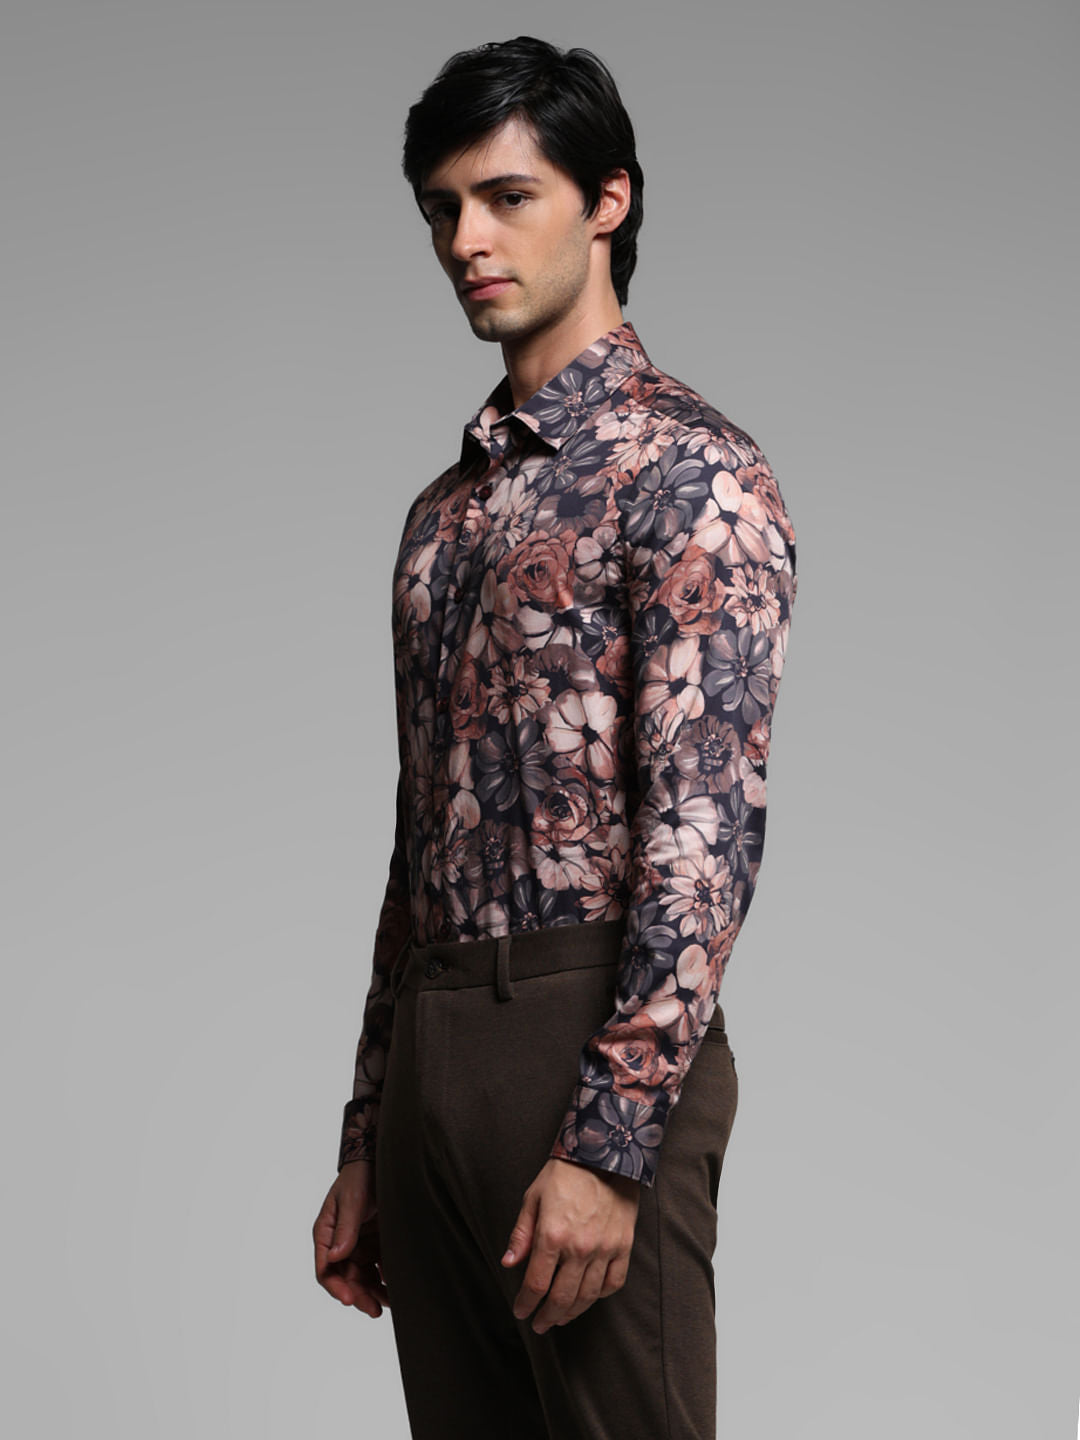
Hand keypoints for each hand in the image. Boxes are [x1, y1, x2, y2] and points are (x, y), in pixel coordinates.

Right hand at [312, 1160, 390, 1316]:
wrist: (380, 1161)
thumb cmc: (360, 1177)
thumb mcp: (351, 1200)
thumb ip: (345, 1228)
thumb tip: (335, 1257)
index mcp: (326, 1234)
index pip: (325, 1269)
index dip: (337, 1287)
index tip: (350, 1300)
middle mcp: (340, 1244)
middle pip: (345, 1279)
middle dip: (359, 1296)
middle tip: (375, 1310)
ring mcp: (358, 1245)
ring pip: (362, 1278)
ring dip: (373, 1292)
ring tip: (389, 1304)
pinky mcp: (375, 1243)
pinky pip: (377, 1268)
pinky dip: (384, 1279)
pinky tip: (395, 1285)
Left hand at [501, 1157, 639, 1332]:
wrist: (605, 1153)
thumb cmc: (565, 1174)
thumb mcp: (533, 1197)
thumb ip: (521, 1234)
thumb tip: (509, 1263)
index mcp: (552, 1236)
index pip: (536, 1284)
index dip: (525, 1303)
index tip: (521, 1311)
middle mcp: (579, 1248)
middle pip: (561, 1298)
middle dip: (547, 1316)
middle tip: (540, 1325)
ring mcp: (604, 1249)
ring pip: (587, 1296)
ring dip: (571, 1312)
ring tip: (561, 1318)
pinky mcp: (623, 1246)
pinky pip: (613, 1282)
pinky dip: (600, 1295)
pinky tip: (589, 1297)